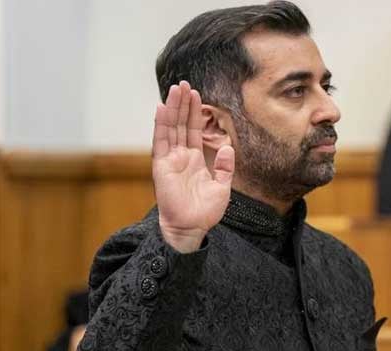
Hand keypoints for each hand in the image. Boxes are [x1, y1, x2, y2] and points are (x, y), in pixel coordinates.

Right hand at [152, 81, 234, 252]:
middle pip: (180, 124)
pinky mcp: (161, 167)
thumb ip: (225, 167)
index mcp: (194, 160)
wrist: (192, 228)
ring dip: (172, 108)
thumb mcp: (222, 187)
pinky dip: (161, 125)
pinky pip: (161, 142)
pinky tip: (162, 108)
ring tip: (175, 89)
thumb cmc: (205, 211)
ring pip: (170, 128)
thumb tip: (229, 148)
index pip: (192, 130)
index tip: (196, 94)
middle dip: (182, 104)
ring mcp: (170, 160)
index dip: (194, 113)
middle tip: (184, 83)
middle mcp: (180, 157)